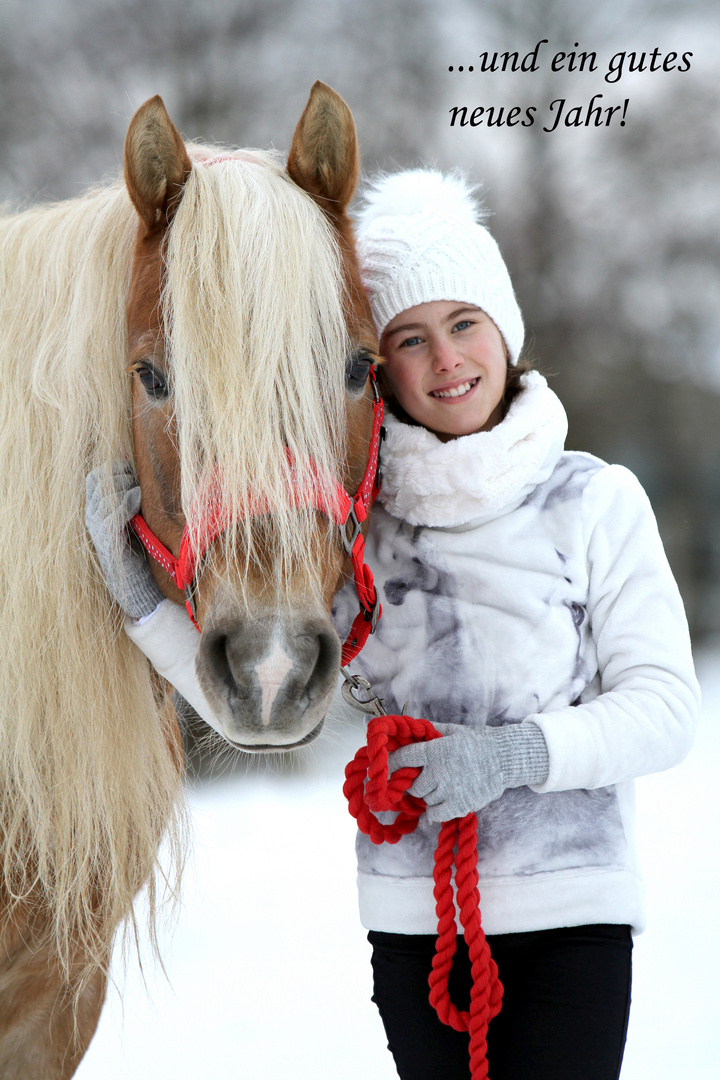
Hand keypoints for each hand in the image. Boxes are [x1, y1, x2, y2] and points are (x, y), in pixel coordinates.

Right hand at [85, 461, 164, 617]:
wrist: (136, 587)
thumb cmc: (139, 551)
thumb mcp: (134, 519)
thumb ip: (132, 498)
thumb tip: (137, 472)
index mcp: (95, 510)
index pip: (96, 477)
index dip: (115, 470)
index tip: (134, 474)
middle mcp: (92, 516)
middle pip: (98, 479)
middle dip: (120, 475)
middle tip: (138, 483)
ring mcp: (97, 528)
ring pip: (105, 492)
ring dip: (125, 486)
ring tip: (140, 494)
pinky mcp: (107, 539)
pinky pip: (112, 511)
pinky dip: (127, 501)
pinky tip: (138, 502)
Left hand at [388, 721, 549, 821]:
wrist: (503, 759)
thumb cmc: (477, 742)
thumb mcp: (452, 731)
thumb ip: (430, 731)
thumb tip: (409, 728)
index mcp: (434, 750)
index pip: (403, 758)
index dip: (394, 763)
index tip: (391, 767)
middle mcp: (438, 771)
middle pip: (412, 784)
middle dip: (414, 783)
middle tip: (421, 779)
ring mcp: (448, 790)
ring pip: (424, 799)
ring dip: (428, 795)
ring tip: (439, 787)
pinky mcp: (459, 805)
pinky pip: (435, 814)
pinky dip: (434, 811)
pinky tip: (439, 804)